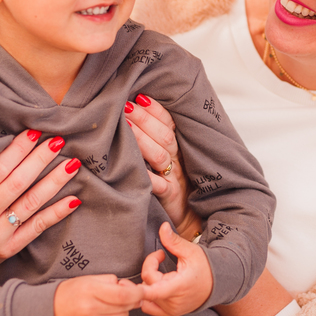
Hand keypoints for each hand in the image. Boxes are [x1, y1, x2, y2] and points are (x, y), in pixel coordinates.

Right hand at [0, 130, 82, 268]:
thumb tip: (16, 142)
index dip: (18, 150)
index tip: (35, 132)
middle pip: (17, 183)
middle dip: (39, 160)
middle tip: (58, 142)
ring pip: (31, 203)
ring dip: (54, 182)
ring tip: (71, 164)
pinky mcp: (9, 248)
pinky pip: (37, 227)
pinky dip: (56, 212)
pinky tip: (73, 199)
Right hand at [54, 275, 144, 315]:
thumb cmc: (68, 295)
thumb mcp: (86, 280)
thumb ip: (109, 281)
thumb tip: (131, 288)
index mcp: (90, 290)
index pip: (124, 294)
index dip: (138, 292)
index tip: (140, 290)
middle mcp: (91, 310)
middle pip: (126, 306)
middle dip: (129, 300)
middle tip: (119, 297)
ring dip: (122, 313)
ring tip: (107, 309)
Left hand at [126, 94, 189, 228]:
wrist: (190, 220)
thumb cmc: (174, 186)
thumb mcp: (167, 161)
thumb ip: (155, 141)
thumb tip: (132, 115)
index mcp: (178, 149)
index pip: (169, 124)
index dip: (155, 110)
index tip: (139, 96)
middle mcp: (177, 161)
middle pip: (164, 136)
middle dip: (144, 119)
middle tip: (126, 106)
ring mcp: (175, 178)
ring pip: (160, 156)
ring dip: (142, 140)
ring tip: (125, 126)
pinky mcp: (171, 197)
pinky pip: (160, 186)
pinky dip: (148, 178)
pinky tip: (135, 169)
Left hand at [140, 222, 213, 315]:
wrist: (218, 284)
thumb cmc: (205, 267)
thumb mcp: (190, 251)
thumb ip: (173, 241)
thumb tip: (162, 227)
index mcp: (179, 286)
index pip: (152, 291)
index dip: (138, 287)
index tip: (139, 275)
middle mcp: (174, 302)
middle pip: (147, 284)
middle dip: (150, 266)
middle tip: (161, 256)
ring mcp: (171, 310)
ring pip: (145, 296)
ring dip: (149, 281)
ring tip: (161, 272)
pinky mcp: (169, 314)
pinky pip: (148, 307)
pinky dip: (147, 296)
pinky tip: (156, 284)